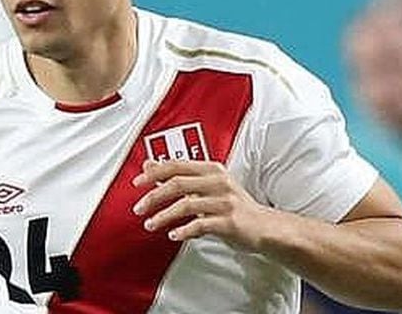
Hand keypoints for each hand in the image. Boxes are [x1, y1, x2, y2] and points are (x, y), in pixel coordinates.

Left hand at [132, 160, 273, 250]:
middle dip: (153, 196)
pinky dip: (183, 231)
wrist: (264, 227)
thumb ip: (180, 176)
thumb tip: (150, 165)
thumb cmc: (234, 206)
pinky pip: (200, 224)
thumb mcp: (207, 185)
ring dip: (163, 216)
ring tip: (151, 224)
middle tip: (139, 208)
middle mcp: (218, 182)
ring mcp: (224, 201)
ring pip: (186, 205)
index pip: (177, 165)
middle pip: (177, 183)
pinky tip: (173, 235)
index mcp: (211, 169)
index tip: (137, 183)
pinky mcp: (229, 221)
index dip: (154, 173)